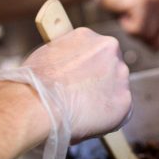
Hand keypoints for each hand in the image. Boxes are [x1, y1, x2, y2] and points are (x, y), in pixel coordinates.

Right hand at [0, 27, 129, 158]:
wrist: (38, 103)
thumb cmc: (34, 83)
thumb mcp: (48, 55)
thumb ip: (66, 59)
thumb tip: (68, 73)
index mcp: (88, 36)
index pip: (95, 52)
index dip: (87, 68)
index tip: (81, 79)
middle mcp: (109, 50)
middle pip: (110, 68)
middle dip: (99, 82)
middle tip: (82, 98)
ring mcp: (120, 75)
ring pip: (116, 90)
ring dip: (104, 100)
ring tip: (81, 112)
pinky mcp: (124, 101)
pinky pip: (121, 111)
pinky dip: (108, 119)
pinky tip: (89, 122)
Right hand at [97, 0, 158, 59]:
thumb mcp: (141, 11)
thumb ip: (153, 24)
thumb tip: (158, 45)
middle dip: (154, 43)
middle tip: (139, 36)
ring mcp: (154, 1)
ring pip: (150, 35)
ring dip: (136, 33)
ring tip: (128, 19)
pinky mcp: (143, 3)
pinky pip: (139, 30)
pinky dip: (129, 28)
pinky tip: (123, 17)